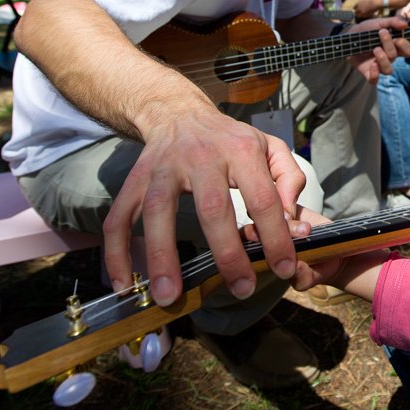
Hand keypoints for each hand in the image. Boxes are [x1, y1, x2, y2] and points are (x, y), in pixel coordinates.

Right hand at [103, 106, 306, 306]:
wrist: (179, 113)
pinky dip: (117, 252)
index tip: (284, 268)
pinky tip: (124, 284)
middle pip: (212, 208)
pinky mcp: (135, 180)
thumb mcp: (270, 147)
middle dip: (227, 254)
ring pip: (158, 211)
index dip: (276, 236)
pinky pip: (119, 217)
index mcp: (240, 150)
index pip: (262, 198)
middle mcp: (200, 157)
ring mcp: (162, 168)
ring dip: (162, 256)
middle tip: (241, 289)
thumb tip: (292, 223)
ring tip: (170, 296)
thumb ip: (289, 180)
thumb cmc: (231, 140)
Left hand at [345, 15, 409, 81]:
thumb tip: (405, 24)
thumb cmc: (366, 29)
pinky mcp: (367, 72)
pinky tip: (372, 65)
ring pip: (388, 70)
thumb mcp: (379, 23)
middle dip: (390, 46)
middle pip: (395, 56)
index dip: (405, 46)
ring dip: (383, 59)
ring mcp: (378, 65)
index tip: (397, 37)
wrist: (348, 35)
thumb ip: (393, 22)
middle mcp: (388, 57)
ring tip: (375, 49)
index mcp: (394, 46)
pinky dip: (375, 75)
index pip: (408, 50)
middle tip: (382, 34)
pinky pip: (374, 80)